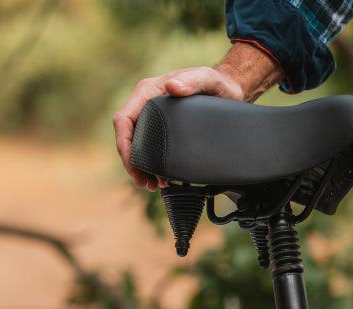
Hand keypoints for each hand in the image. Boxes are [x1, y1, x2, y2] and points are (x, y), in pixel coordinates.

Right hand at [112, 43, 282, 190]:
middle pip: (127, 136)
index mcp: (148, 91)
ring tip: (152, 185)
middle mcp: (146, 103)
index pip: (124, 119)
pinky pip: (150, 147)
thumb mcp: (206, 79)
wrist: (228, 89)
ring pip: (137, 145)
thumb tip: (171, 86)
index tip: (131, 165)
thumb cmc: (216, 82)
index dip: (123, 144)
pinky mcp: (162, 127)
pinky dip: (152, 164)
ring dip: (141, 167)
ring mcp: (153, 116)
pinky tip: (161, 178)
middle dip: (131, 162)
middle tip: (144, 183)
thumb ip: (191, 81)